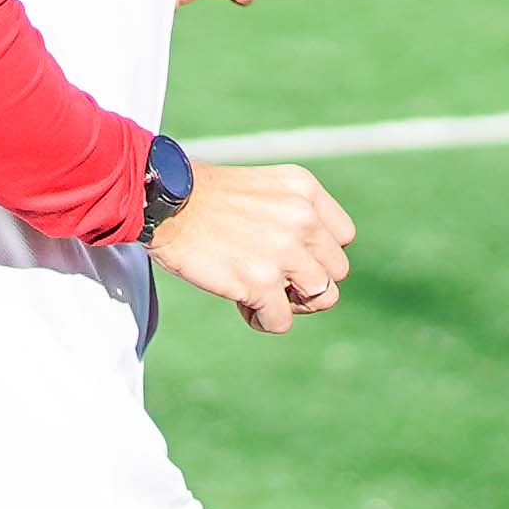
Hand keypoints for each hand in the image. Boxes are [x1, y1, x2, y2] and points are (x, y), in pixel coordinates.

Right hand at [149, 162, 351, 333]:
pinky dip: (263, 320)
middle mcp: (303, 219)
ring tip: (259, 294)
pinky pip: (282, 321)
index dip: (318, 254)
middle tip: (273, 280)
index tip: (289, 256)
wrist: (164, 201)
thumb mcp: (263, 188)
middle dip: (307, 282)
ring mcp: (285, 252)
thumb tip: (309, 260)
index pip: (343, 237)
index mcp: (305, 191)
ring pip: (322, 298)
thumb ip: (293, 214)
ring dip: (291, 303)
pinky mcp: (261, 282)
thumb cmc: (204, 197)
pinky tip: (241, 304)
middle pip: (337, 271)